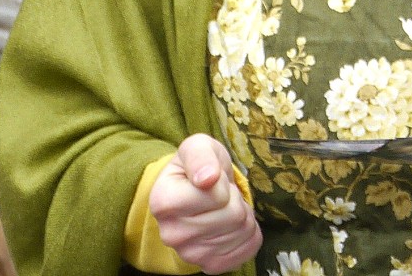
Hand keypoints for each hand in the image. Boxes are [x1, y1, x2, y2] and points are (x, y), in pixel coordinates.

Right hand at [147, 134, 259, 272]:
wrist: (193, 194)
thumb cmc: (197, 168)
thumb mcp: (197, 147)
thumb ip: (200, 156)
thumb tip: (207, 177)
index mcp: (163, 202)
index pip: (216, 195)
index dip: (222, 183)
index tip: (210, 180)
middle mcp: (172, 234)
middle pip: (233, 215)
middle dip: (235, 199)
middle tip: (221, 195)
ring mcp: (190, 254)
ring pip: (243, 231)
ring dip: (243, 215)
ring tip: (225, 208)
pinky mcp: (209, 265)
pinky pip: (248, 249)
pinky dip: (249, 234)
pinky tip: (232, 226)